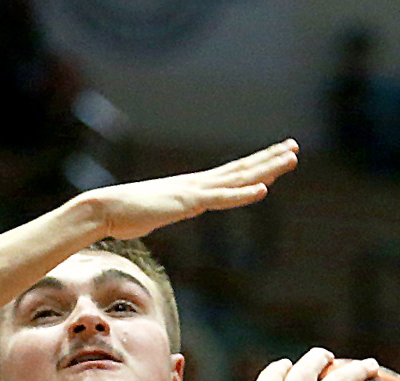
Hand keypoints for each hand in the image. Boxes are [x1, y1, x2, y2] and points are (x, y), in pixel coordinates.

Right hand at [88, 141, 298, 238]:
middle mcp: (197, 184)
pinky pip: (221, 199)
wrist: (105, 209)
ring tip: (291, 157)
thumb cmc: (124, 215)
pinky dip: (243, 195)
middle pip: (241, 170)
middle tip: (294, 147)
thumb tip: (161, 215)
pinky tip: (263, 190)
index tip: (275, 156)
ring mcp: (194, 191)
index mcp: (192, 187)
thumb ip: (164, 211)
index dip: (256, 164)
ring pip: (238, 178)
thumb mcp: (154, 214)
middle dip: (269, 158)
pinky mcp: (188, 203)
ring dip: (267, 169)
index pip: (231, 174)